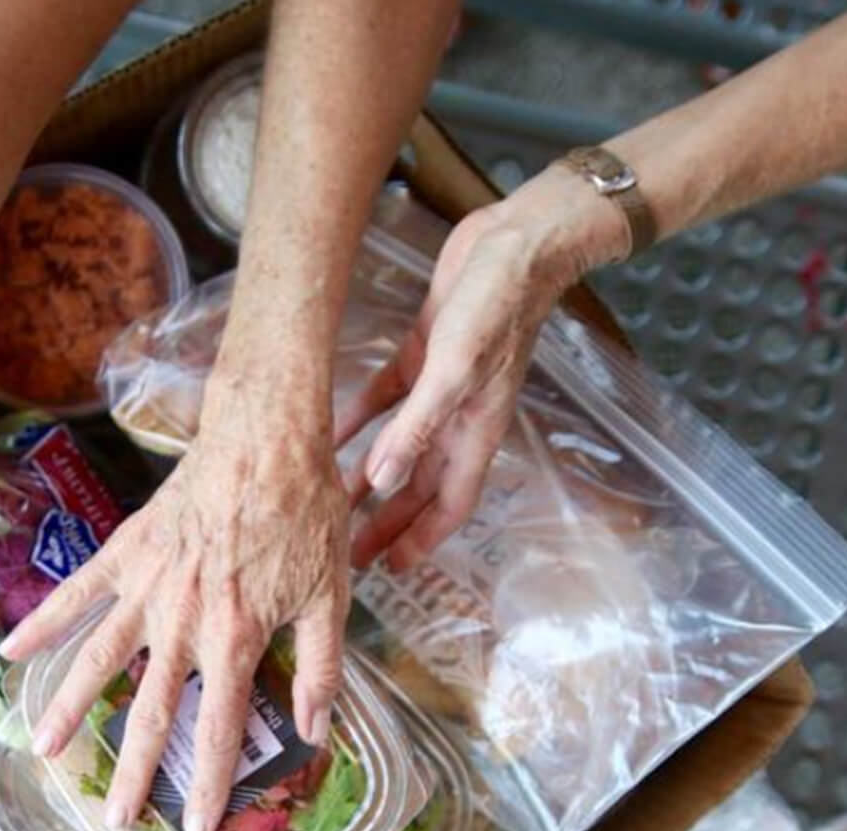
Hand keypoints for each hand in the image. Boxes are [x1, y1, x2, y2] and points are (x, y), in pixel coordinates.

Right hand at [0, 380, 349, 830]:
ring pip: (100, 659)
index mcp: (237, 637)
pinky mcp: (125, 552)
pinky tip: (10, 652)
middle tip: (117, 820)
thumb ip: (322, 666)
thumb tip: (318, 730)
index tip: (197, 827)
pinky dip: (43, 623)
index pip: (222, 727)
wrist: (267, 440)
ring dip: (72, 708)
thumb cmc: (306, 515)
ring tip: (45, 750)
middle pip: (152, 710)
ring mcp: (148, 587)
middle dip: (135, 771)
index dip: (210, 783)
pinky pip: (77, 594)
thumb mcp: (331, 595)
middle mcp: (184, 622)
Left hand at [349, 164, 630, 570]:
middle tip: (348, 551)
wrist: (517, 244)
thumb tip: (382, 485)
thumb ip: (416, 429)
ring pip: (399, 447)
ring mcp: (440, 387)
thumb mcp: (452, 371)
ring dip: (367, 476)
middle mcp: (459, 418)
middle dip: (387, 522)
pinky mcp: (423, 354)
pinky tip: (329, 431)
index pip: (448, 506)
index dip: (421, 540)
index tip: (389, 571)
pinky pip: (385, 399)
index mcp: (475, 432)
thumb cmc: (497, 308)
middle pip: (419, 486)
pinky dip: (359, 418)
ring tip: (331, 502)